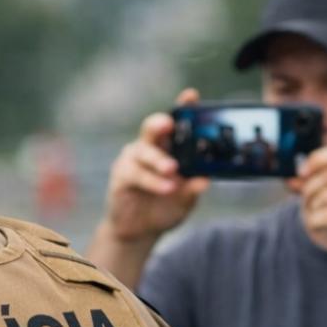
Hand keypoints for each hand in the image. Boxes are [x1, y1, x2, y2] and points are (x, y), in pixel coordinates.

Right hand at [98, 88, 210, 243]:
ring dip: (158, 160)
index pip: (176, 122)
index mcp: (169, 147)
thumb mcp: (185, 200)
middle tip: (170, 125)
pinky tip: (166, 187)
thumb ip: (193, 189)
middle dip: (161, 123)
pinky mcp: (121, 176)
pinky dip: (152, 180)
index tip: (191, 96)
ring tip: (172, 170)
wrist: (140, 231)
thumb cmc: (164, 208)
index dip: (183, 107)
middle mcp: (150, 148)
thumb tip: (205, 180)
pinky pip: (136, 174)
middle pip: (152, 127)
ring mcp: (133, 160)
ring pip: (144, 151)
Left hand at [291, 144, 326, 292]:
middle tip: (305, 201)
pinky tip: (317, 226)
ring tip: (314, 216)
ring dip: (311, 207)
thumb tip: (292, 179)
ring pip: (324, 196)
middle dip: (309, 188)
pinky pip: (324, 216)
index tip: (302, 172)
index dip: (317, 159)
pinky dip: (313, 221)